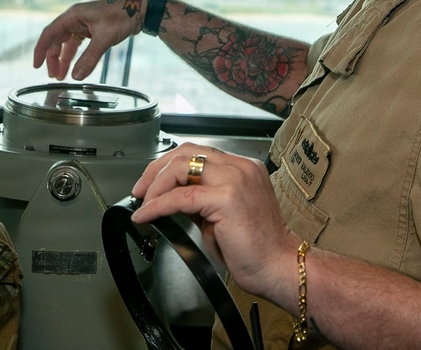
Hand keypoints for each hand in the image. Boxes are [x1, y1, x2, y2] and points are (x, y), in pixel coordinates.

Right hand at [32, 0, 145, 79]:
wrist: (140, 9)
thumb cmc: (122, 15)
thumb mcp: (104, 39)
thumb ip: (89, 58)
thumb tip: (76, 77)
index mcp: (73, 15)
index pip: (49, 33)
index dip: (41, 50)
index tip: (36, 65)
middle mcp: (75, 18)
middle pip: (57, 40)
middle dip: (54, 59)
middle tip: (54, 76)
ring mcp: (84, 24)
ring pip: (67, 44)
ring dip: (64, 59)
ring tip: (62, 76)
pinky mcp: (92, 30)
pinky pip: (79, 44)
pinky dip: (76, 56)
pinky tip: (75, 67)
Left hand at [130, 143, 296, 302]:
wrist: (280, 267)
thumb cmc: (257, 248)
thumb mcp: (222, 215)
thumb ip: (200, 200)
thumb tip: (172, 197)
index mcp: (243, 168)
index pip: (197, 153)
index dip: (168, 165)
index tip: (150, 183)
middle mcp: (241, 167)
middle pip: (186, 152)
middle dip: (156, 169)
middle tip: (140, 190)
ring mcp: (235, 179)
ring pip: (181, 166)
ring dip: (155, 185)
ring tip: (144, 203)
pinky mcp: (227, 198)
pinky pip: (181, 197)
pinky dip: (158, 205)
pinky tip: (148, 215)